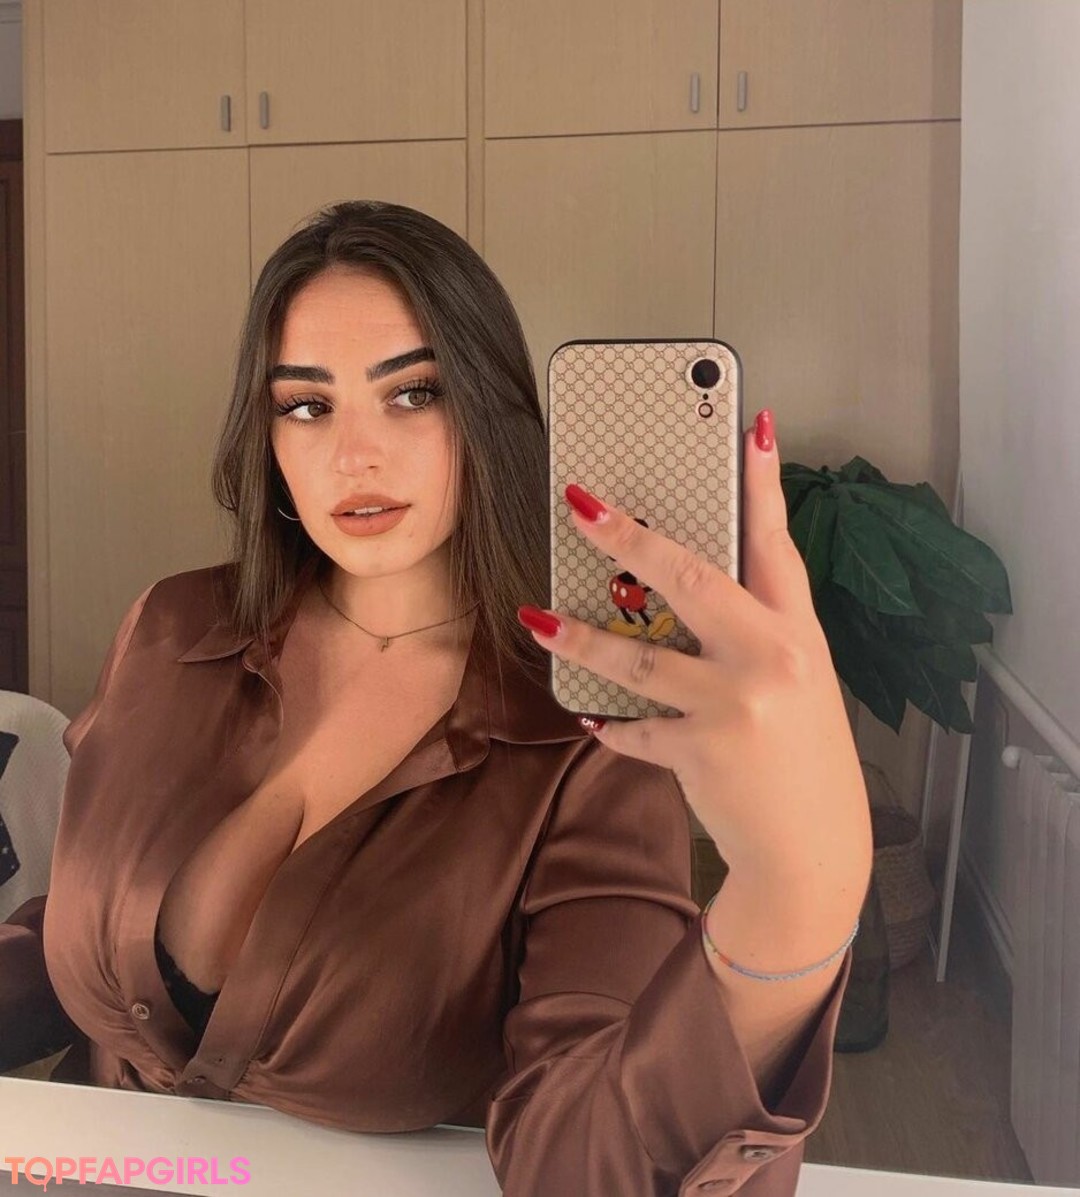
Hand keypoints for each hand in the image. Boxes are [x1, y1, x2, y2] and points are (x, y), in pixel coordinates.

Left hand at [517, 409, 871, 885]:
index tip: (749, 427)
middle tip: (579, 504)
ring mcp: (735, 704)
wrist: (812, 848)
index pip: (777, 543)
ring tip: (537, 618)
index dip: (762, 484)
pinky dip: (613, 726)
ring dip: (580, 638)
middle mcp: (772, 658)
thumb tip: (686, 586)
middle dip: (629, 537)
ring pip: (638, 657)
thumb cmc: (802, 755)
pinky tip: (596, 722)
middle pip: (692, 579)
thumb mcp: (798, 680)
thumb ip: (754, 630)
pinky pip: (634, 729)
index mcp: (798, 632)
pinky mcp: (701, 750)